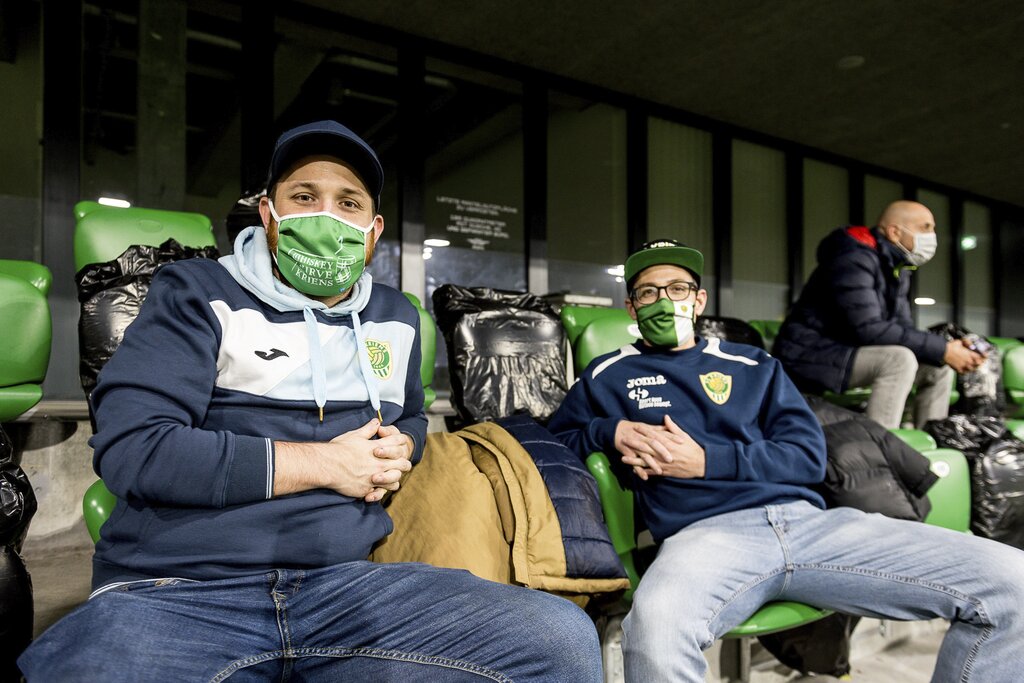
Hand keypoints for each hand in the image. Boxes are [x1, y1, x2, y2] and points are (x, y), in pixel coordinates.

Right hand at [273, 419, 412, 501]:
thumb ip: (368, 429)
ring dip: (395, 478)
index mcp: (378, 448)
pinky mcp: (367, 489)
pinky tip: (379, 487)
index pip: (398, 442)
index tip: (400, 442)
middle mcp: (379, 463)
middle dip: (404, 462)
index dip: (401, 441)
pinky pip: (381, 492)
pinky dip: (382, 490)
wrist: (326, 466)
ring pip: (395, 479)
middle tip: (401, 463)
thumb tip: (377, 422)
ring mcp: (374, 477)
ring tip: (391, 476)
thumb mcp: (355, 435)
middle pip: (403, 463)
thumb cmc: (339, 449)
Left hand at [615, 415, 705, 480]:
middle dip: (634, 444)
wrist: (701, 464)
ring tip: (623, 458)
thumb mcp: (684, 436)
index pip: (654, 435)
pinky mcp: (666, 472)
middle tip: (624, 440)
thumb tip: (666, 417)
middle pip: (647, 447)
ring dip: (634, 460)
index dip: (643, 431)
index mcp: (669, 443)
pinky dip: (644, 472)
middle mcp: (665, 453)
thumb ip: (673, 428)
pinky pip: (653, 472)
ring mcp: (664, 463)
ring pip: (647, 461)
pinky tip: (634, 471)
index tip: (635, 427)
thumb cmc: (693, 449)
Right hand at [943, 339, 984, 373]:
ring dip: (972, 368)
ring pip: (971, 370)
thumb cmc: (951, 347)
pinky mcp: (957, 368)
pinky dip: (964, 371)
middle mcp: (968, 360)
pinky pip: (963, 372)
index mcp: (970, 354)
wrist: (943, 351)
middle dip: (979, 363)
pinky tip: (964, 370)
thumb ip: (967, 342)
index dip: (984, 358)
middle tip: (978, 362)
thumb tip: (970, 343)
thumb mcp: (960, 341)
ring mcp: (963, 365)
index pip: (981, 357)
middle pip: (978, 365)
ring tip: (972, 367)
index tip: (984, 357)